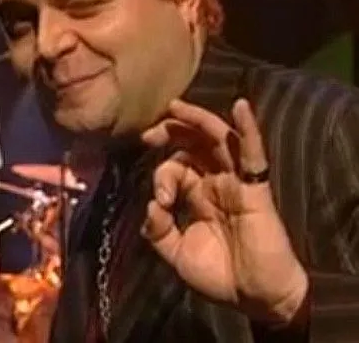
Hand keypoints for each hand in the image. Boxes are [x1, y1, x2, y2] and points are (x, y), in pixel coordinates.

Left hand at [140, 98, 307, 323]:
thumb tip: (151, 205)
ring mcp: (235, 181)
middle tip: (149, 133)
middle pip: (193, 143)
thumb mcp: (177, 253)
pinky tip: (241, 107)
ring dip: (197, 120)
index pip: (175, 166)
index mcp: (197, 192)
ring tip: (176, 107)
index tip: (162, 201)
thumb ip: (159, 230)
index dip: (162, 175)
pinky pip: (253, 154)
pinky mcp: (256, 187)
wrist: (256, 298)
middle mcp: (214, 180)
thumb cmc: (220, 275)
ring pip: (217, 139)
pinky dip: (248, 129)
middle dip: (170, 132)